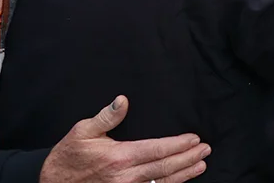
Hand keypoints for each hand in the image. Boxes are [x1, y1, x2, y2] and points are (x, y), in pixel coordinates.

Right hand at [39, 96, 208, 182]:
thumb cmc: (68, 156)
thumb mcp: (83, 131)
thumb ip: (106, 116)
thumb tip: (123, 99)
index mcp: (119, 157)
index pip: (157, 150)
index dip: (179, 145)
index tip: (195, 139)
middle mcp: (126, 177)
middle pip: (165, 168)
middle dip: (188, 159)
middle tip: (205, 150)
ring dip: (184, 175)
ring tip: (200, 166)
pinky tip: (178, 182)